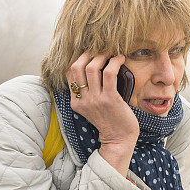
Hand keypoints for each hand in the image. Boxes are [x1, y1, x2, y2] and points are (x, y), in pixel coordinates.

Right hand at [68, 53, 138, 174]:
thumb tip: (94, 69)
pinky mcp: (110, 99)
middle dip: (88, 53)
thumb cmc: (110, 122)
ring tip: (111, 52)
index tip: (89, 52)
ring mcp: (95, 100)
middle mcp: (83, 100)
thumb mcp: (92, 109)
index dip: (78, 58)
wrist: (119, 140)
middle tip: (100, 49)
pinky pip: (109, 73)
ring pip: (92, 67)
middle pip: (77, 67)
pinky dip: (115, 62)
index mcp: (76, 102)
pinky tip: (120, 59)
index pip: (69, 73)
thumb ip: (88, 94)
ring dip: (102, 55)